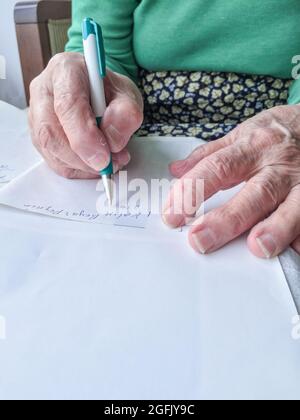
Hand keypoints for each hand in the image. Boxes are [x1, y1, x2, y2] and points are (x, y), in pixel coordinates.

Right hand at [29, 52, 142, 178]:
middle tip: (108, 164)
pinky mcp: (38, 136)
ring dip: (82, 165)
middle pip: (51, 131)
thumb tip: (112, 142)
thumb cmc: (109, 91)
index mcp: (66, 70)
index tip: (104, 155)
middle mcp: (44, 91)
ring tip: (108, 161)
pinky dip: (77, 169)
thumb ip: (126, 114)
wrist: (99, 94)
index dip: (85, 136)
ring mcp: (37, 115)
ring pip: (50, 150)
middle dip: (82, 156)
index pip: (67, 104)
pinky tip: (93, 163)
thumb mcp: (128, 95)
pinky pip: (53, 161)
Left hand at [162, 105, 299, 257]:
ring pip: (292, 206)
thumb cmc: (278, 131)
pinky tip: (296, 249)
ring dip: (276, 228)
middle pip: (253, 192)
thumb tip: (176, 170)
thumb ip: (210, 154)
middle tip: (199, 239)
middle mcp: (278, 165)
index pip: (217, 168)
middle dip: (226, 218)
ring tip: (258, 247)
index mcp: (252, 147)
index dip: (192, 191)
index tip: (171, 214)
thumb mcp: (243, 133)